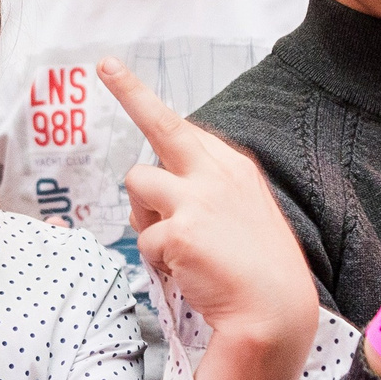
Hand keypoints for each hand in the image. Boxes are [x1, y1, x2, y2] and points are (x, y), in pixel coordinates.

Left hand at [104, 58, 316, 349]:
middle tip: (104, 64)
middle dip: (129, 93)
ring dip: (144, 214)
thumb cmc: (258, 272)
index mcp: (233, 168)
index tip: (110, 67)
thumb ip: (200, 190)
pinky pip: (145, 241)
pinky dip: (159, 261)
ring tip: (180, 246)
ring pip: (137, 185)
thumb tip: (146, 185)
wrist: (276, 315)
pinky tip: (190, 273)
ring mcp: (197, 200)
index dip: (140, 97)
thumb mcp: (241, 215)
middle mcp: (216, 173)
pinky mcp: (179, 232)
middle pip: (159, 128)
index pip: (181, 126)